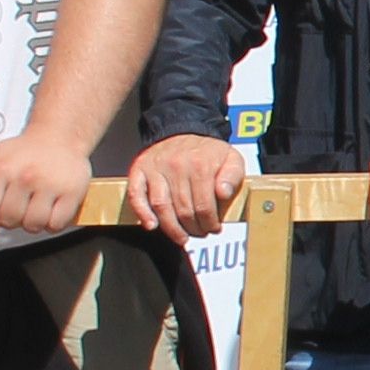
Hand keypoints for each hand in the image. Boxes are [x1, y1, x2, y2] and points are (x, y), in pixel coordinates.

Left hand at [0, 126, 101, 236]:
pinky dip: (52, 224)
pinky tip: (50, 210)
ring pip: (33, 226)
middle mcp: (25, 176)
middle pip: (9, 220)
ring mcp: (50, 185)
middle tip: (15, 211)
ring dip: (31, 224)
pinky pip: (56, 225)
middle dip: (9, 221)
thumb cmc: (22, 150)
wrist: (60, 136)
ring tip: (33, 210)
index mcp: (2, 168)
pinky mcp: (72, 192)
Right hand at [125, 134, 247, 237]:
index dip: (210, 222)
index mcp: (200, 164)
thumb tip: (224, 192)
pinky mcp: (140, 170)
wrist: (183, 132)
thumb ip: (233, 176)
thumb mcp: (231, 159)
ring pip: (161, 206)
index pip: (204, 205)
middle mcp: (176, 165)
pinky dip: (142, 212)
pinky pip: (136, 195)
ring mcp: (156, 168)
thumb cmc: (208, 152)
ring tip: (181, 237)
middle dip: (193, 228)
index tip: (214, 228)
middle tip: (199, 233)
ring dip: (172, 228)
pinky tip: (151, 225)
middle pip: (183, 209)